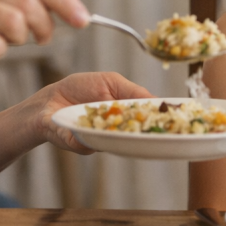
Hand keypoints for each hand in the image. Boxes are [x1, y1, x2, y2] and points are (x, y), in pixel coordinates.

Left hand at [31, 72, 152, 153]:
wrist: (50, 100)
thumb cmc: (81, 88)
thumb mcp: (110, 82)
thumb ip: (132, 91)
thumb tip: (156, 101)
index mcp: (124, 116)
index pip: (146, 121)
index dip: (161, 122)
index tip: (175, 122)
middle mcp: (114, 132)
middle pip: (136, 137)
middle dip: (148, 134)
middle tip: (159, 130)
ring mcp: (98, 140)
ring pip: (114, 142)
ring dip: (122, 135)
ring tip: (131, 127)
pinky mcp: (79, 143)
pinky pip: (88, 143)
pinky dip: (90, 137)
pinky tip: (93, 127)